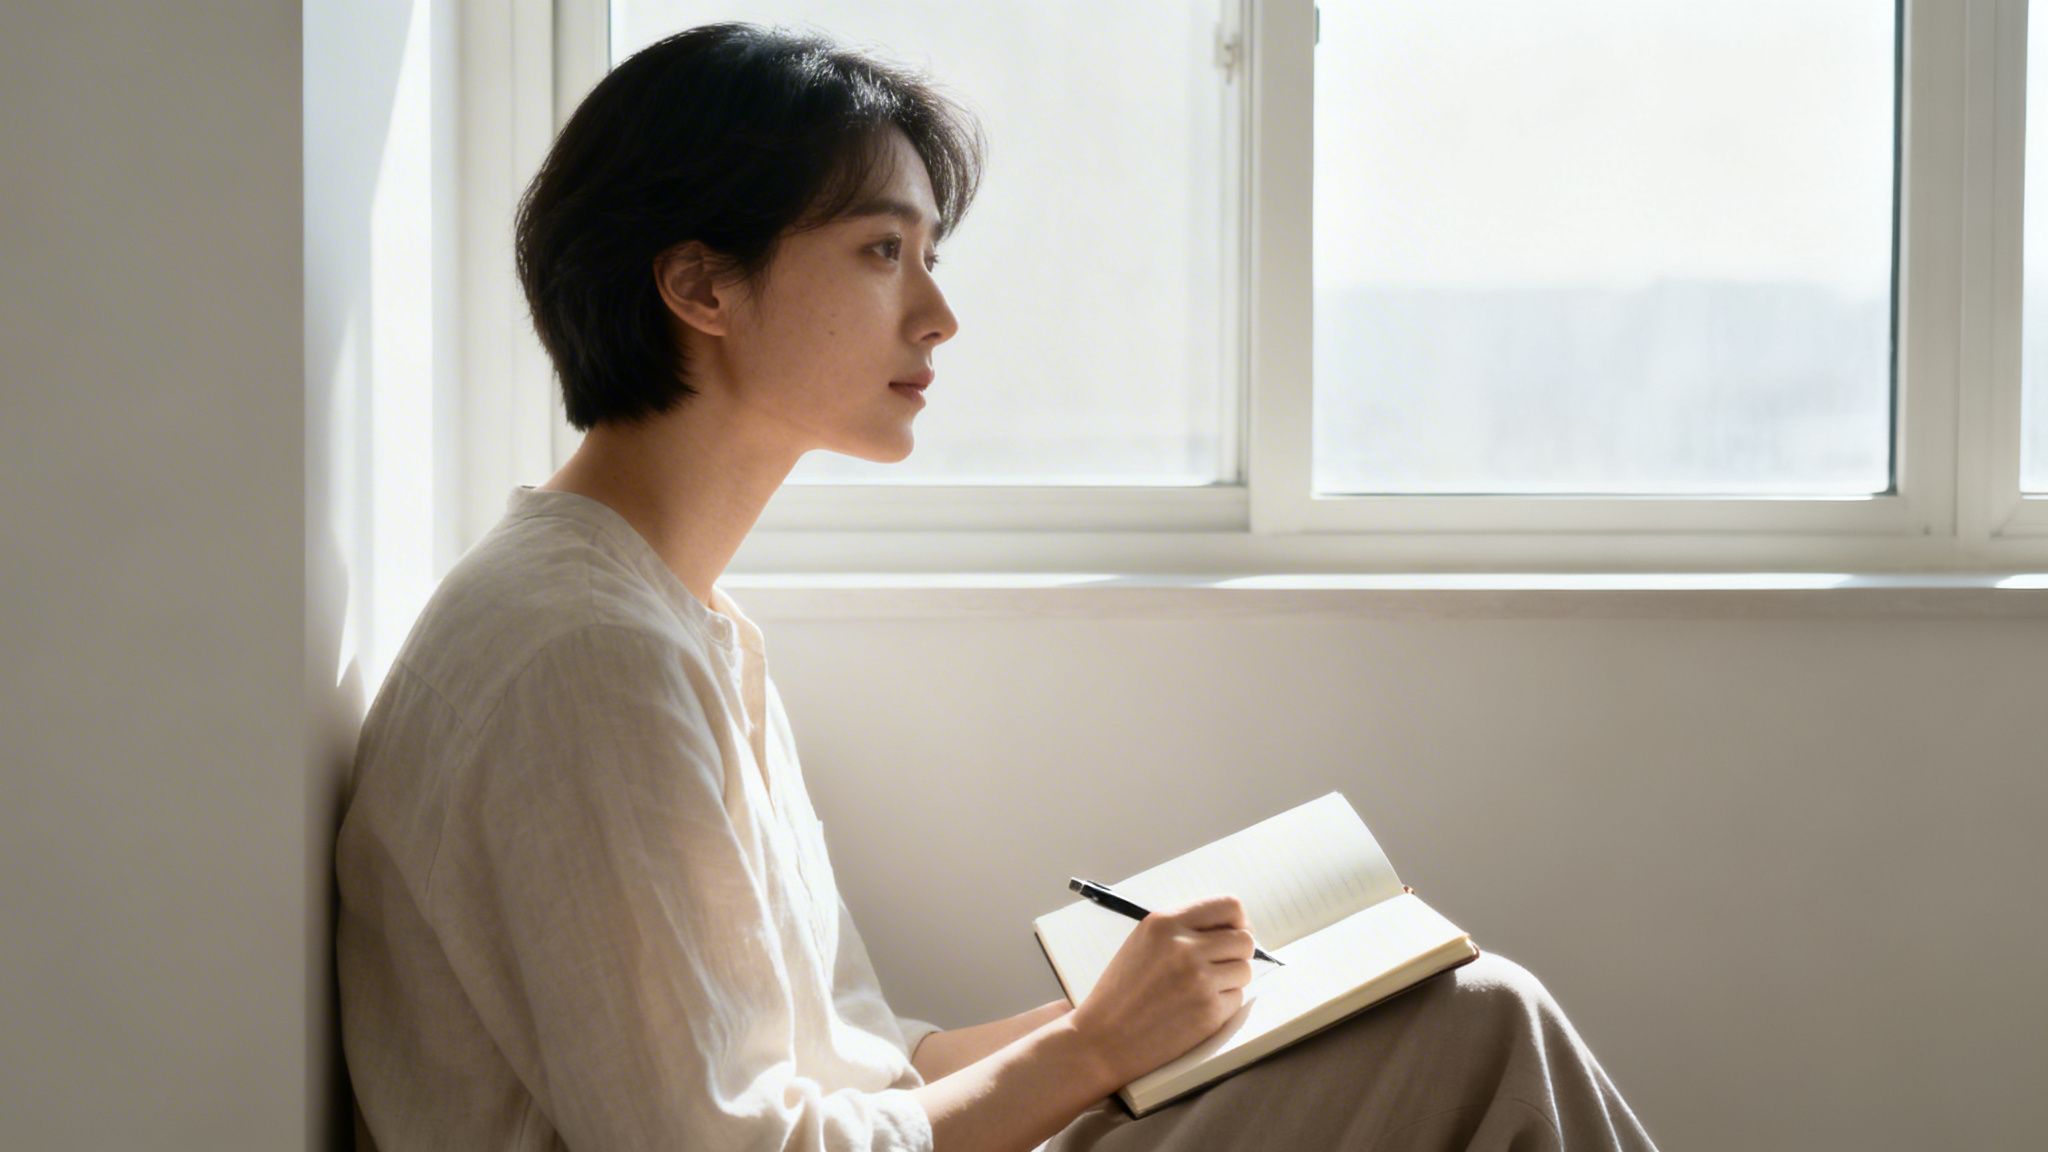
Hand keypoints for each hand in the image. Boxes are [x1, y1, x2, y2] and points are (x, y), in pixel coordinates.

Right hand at [1065, 895, 1255, 1088]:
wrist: (1103, 1039)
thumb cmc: (1120, 993)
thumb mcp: (1143, 943)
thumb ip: (1182, 929)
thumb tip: (1228, 928)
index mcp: (1165, 923)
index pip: (1228, 906)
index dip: (1238, 921)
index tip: (1232, 933)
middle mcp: (1185, 947)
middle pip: (1244, 939)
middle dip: (1236, 953)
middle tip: (1219, 966)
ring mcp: (1199, 980)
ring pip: (1244, 970)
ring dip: (1230, 980)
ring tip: (1200, 989)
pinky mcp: (1209, 1011)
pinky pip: (1237, 998)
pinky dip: (1222, 1004)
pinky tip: (1194, 1009)